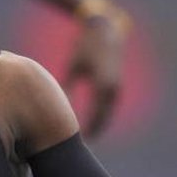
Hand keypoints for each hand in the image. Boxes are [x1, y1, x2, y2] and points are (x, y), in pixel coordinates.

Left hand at [63, 17, 124, 137]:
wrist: (104, 29)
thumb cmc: (84, 47)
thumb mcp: (73, 66)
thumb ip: (67, 87)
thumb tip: (59, 106)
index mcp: (102, 85)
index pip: (96, 115)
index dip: (88, 129)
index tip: (79, 142)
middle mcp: (113, 88)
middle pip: (104, 117)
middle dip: (93, 131)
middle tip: (80, 146)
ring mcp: (117, 86)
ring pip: (107, 112)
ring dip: (98, 124)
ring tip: (86, 138)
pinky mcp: (116, 83)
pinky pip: (109, 105)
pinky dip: (102, 115)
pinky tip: (93, 124)